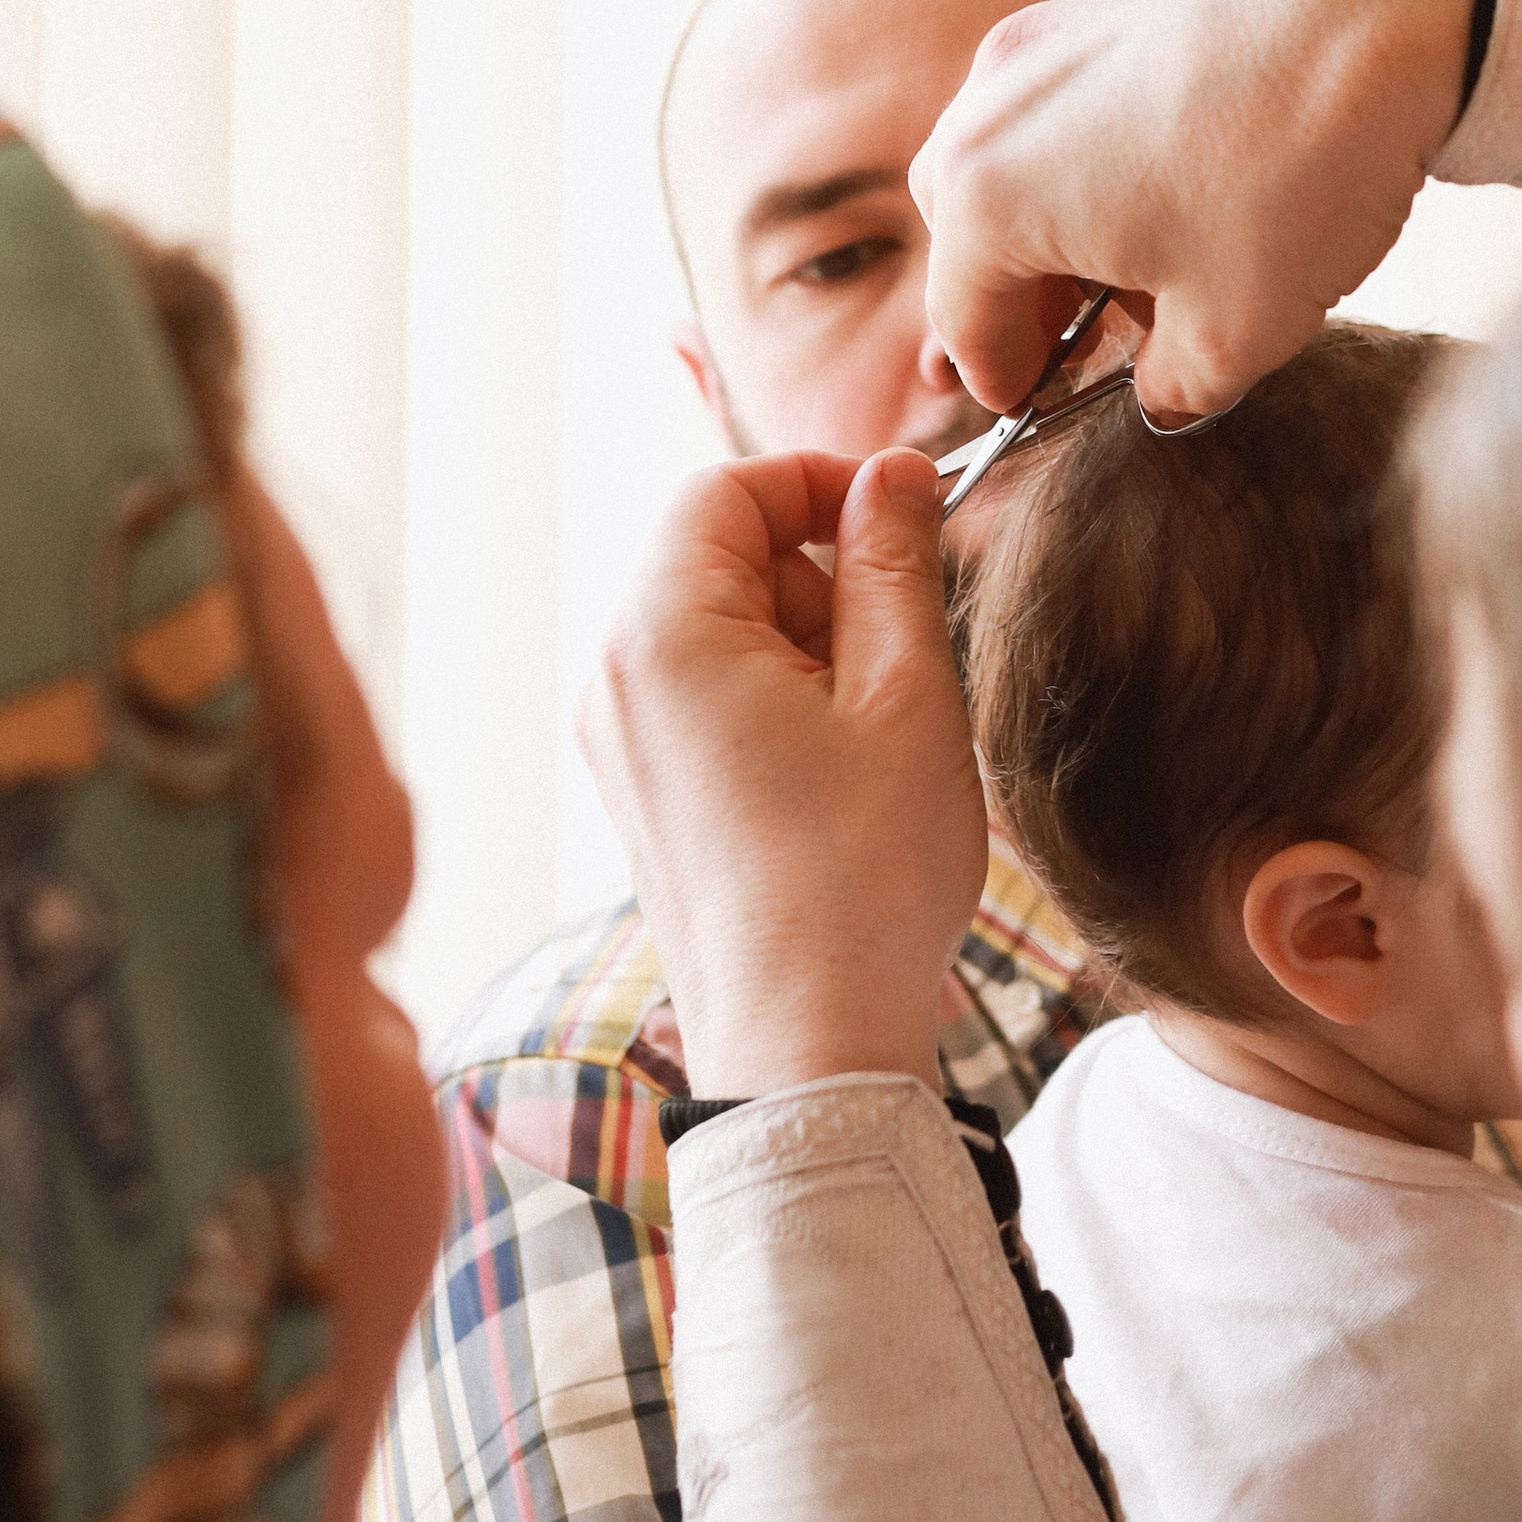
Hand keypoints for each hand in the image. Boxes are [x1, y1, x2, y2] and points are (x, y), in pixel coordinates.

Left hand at [578, 447, 983, 1097]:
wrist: (806, 1047)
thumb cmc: (862, 876)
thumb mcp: (904, 695)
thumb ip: (892, 563)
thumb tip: (894, 475)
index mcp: (661, 635)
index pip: (725, 489)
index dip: (821, 482)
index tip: (908, 515)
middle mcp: (612, 680)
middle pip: (717, 555)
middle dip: (820, 573)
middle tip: (904, 651)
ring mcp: (617, 744)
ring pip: (719, 629)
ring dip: (809, 643)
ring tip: (878, 729)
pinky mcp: (640, 796)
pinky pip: (706, 697)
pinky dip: (780, 699)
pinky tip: (840, 770)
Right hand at [911, 0, 1492, 418]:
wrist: (1386, 6)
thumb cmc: (1297, 173)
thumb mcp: (1237, 333)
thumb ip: (1172, 388)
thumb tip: (1160, 392)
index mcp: (988, 200)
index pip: (963, 323)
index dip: (1004, 381)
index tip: (1039, 406)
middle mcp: (987, 109)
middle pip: (966, 232)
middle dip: (1015, 297)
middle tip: (1077, 343)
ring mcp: (1041, 42)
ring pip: (1005, 159)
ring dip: (1050, 225)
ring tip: (1136, 269)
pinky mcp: (1099, 4)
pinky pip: (1056, 104)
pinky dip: (1085, 159)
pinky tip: (1170, 188)